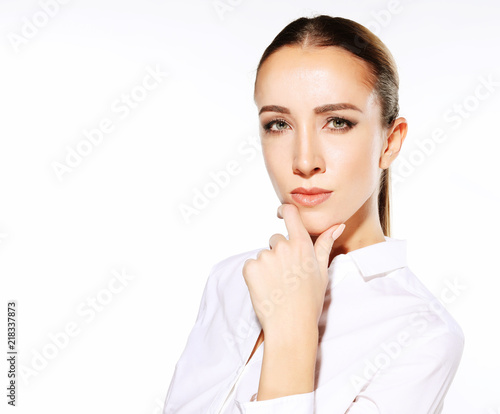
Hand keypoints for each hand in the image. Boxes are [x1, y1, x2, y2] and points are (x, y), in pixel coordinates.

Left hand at [242, 203, 345, 339]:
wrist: (291, 325)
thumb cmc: (309, 301)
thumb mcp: (322, 272)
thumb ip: (325, 245)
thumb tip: (338, 225)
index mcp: (302, 245)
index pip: (291, 214)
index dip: (284, 211)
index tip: (281, 213)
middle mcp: (283, 247)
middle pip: (275, 239)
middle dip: (279, 253)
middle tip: (286, 276)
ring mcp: (265, 257)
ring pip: (263, 255)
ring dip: (267, 266)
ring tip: (277, 286)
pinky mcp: (251, 268)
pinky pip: (250, 265)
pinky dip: (254, 275)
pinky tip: (265, 288)